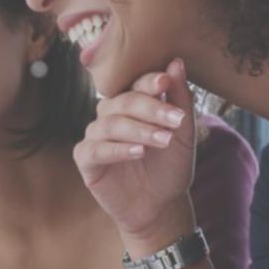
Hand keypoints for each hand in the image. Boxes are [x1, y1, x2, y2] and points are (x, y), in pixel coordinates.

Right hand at [75, 58, 197, 250]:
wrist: (161, 206)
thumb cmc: (170, 166)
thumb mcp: (182, 134)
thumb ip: (179, 99)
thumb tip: (176, 62)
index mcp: (132, 102)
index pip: (137, 83)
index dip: (150, 81)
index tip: (167, 81)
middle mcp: (110, 114)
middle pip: (123, 101)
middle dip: (151, 108)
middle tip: (174, 120)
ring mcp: (96, 136)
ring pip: (110, 124)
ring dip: (139, 130)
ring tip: (162, 140)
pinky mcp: (86, 159)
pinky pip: (95, 149)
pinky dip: (117, 149)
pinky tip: (138, 153)